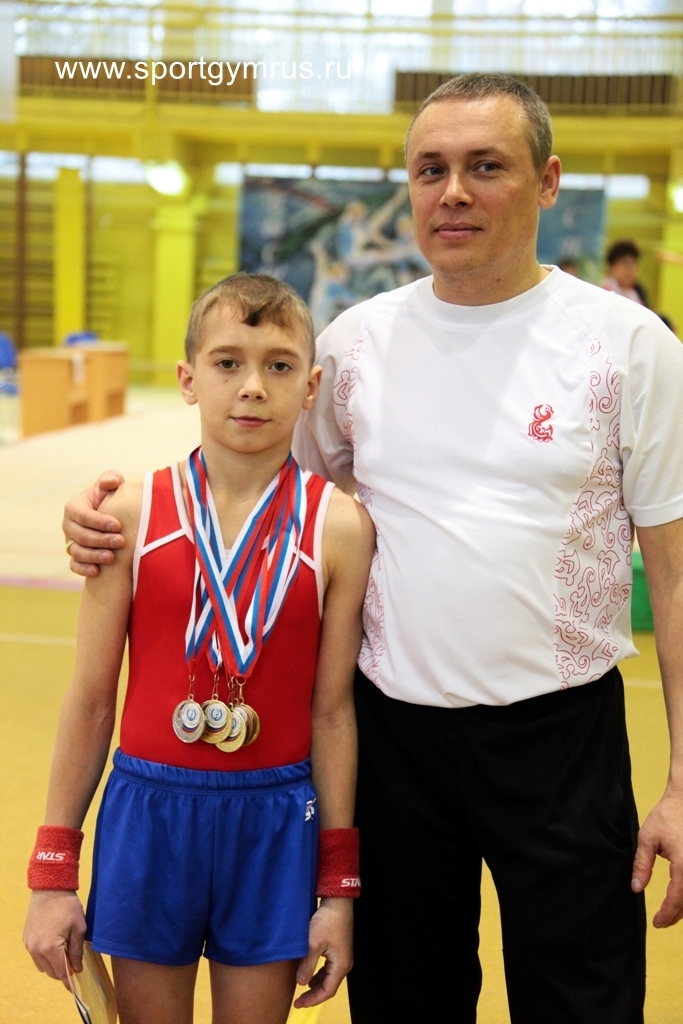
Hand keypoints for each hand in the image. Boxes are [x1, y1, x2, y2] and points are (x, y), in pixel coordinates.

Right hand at [23, 890, 86, 989]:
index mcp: (50, 948)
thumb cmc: (67, 906)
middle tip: (74, 965)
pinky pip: (36, 955)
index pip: (61, 972)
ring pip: (42, 965)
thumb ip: (76, 951)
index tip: (74, 988)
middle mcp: (36, 949)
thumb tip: (76, 968)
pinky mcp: (26, 938)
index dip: (69, 980)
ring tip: (65, 954)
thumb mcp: (79, 928)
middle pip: (50, 971)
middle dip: (62, 972)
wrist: (50, 888)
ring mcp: (29, 944)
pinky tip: (55, 946)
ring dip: (53, 965)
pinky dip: (45, 956)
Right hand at [63, 472, 124, 576]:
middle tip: (120, 542)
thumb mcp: (112, 484)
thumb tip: (110, 482)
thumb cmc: (112, 497)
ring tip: (112, 558)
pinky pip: (74, 565)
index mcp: (74, 507)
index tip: (117, 525)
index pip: (82, 515)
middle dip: (100, 540)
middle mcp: (69, 526)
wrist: (114, 517)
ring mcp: (71, 542)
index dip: (98, 521)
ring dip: (93, 556)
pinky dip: (83, 569)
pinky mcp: (76, 557)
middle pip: (80, 535)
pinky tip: (97, 571)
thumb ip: (111, 478)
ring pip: (77, 552)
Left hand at [294, 898, 352, 1008]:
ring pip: (329, 978)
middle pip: (329, 987)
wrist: (337, 902)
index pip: (327, 991)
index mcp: (340, 965)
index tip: (298, 1003)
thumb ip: (307, 965)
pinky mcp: (339, 950)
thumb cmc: (327, 921)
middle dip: (313, 995)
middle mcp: (344, 964)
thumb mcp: (313, 944)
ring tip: (302, 991)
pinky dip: (319, 976)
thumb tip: (301, 983)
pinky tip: (310, 976)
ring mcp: (342, 957)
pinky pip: (329, 969)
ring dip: (316, 986)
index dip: (313, 1000)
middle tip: (298, 1001)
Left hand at [632, 785, 682, 926]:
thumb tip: (636, 888)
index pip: (676, 898)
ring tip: (670, 914)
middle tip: (662, 922)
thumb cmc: (666, 816)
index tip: (656, 923)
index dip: (667, 914)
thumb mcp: (648, 838)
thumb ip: (642, 864)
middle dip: (676, 915)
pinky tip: (681, 899)